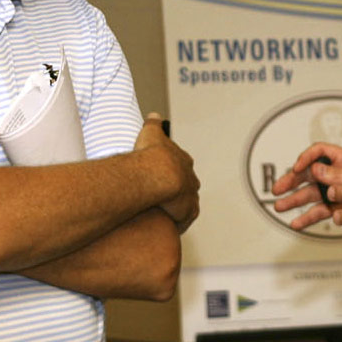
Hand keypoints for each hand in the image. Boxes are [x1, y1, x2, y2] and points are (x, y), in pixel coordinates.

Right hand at [136, 112, 199, 232]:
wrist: (157, 175)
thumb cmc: (151, 154)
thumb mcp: (151, 132)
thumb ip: (154, 123)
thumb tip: (154, 115)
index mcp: (183, 160)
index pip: (181, 165)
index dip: (172, 170)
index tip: (164, 175)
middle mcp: (190, 178)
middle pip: (187, 185)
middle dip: (178, 190)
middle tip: (164, 196)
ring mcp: (190, 196)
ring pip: (187, 204)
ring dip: (178, 208)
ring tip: (165, 213)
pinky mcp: (187, 212)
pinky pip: (184, 220)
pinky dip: (177, 223)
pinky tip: (168, 226)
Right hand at [271, 141, 341, 229]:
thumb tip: (317, 168)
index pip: (322, 151)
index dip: (308, 158)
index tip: (298, 168)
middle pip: (311, 173)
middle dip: (292, 181)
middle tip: (278, 190)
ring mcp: (341, 193)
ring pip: (313, 194)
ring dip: (295, 200)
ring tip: (280, 207)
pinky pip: (322, 211)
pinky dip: (309, 217)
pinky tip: (297, 223)